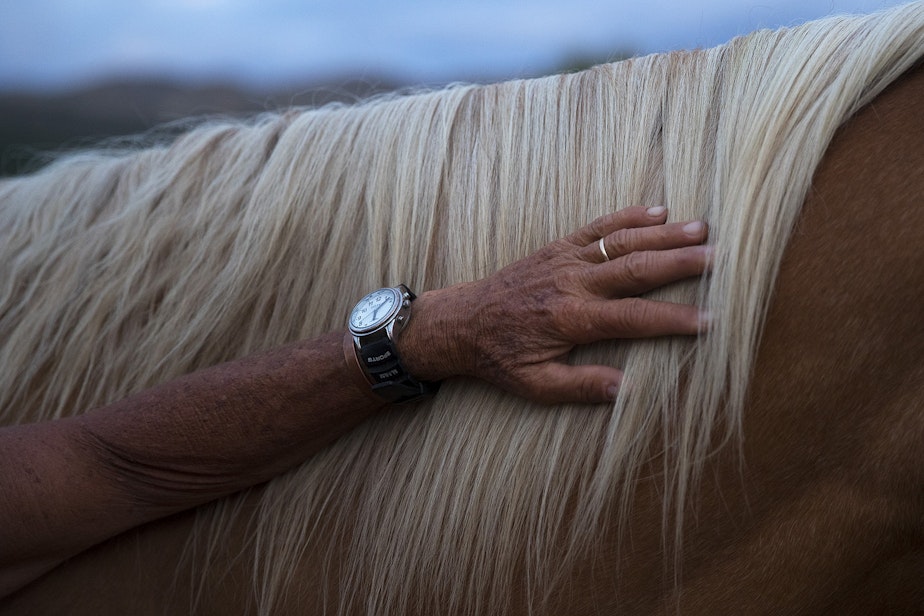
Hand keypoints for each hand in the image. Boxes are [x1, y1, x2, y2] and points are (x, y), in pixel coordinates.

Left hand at [400, 206, 710, 403]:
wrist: (460, 322)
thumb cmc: (499, 357)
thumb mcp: (535, 385)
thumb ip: (581, 387)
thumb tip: (626, 390)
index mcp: (571, 320)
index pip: (634, 319)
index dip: (673, 319)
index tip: (708, 320)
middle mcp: (572, 284)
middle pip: (635, 269)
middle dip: (679, 263)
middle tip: (719, 258)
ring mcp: (565, 261)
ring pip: (621, 242)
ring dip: (662, 234)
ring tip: (702, 228)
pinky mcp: (557, 248)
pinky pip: (596, 228)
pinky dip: (628, 217)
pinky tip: (658, 210)